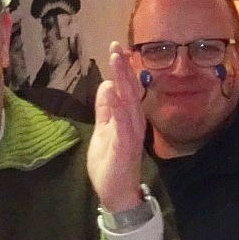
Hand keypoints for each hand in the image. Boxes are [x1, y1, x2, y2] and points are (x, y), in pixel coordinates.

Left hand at [88, 41, 149, 211]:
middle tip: (117, 47)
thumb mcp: (104, 131)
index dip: (122, 69)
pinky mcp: (126, 146)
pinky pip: (123, 124)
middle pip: (130, 90)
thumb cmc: (111, 162)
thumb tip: (107, 85)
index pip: (126, 89)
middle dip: (123, 68)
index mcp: (128, 117)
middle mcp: (134, 122)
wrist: (116, 192)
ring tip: (118, 60)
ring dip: (124, 81)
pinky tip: (114, 92)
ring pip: (129, 102)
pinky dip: (118, 107)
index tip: (116, 48)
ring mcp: (131, 133)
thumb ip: (106, 110)